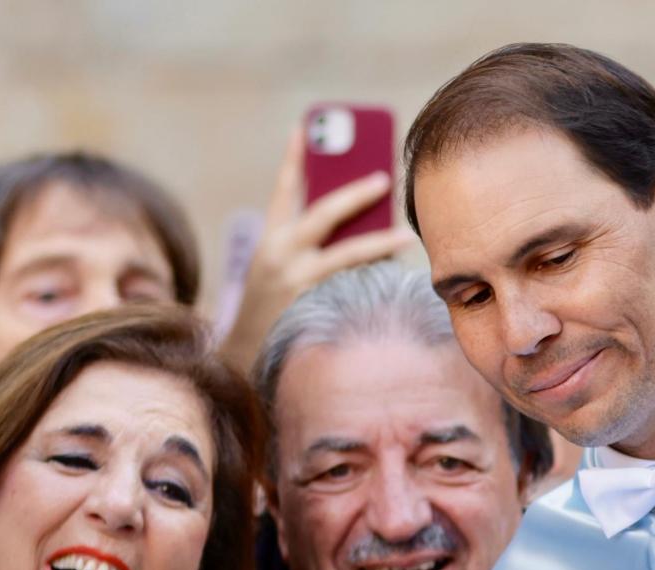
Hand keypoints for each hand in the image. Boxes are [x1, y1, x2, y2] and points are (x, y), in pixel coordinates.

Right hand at [218, 124, 416, 369]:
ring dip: (381, 241)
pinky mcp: (315, 308)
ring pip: (347, 254)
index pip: (283, 190)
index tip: (305, 127)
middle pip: (322, 214)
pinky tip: (399, 271)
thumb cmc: (273, 305)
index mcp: (269, 240)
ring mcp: (297, 283)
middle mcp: (279, 256)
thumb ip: (307, 239)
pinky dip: (376, 277)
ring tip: (408, 233)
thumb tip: (359, 216)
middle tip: (385, 178)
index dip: (295, 158)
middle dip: (356, 194)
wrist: (246, 356)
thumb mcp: (277, 266)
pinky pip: (355, 287)